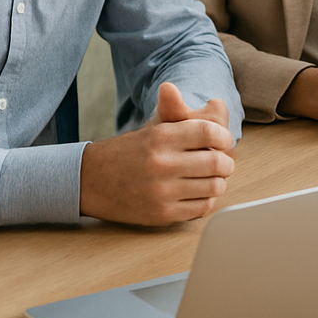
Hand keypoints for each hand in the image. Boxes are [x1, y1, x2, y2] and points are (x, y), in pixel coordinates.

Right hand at [79, 82, 235, 225]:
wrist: (90, 181)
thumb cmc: (129, 151)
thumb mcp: (153, 127)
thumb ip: (184, 114)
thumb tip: (218, 103)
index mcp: (162, 137)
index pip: (210, 133)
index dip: (224, 137)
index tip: (224, 142)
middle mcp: (162, 163)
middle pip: (218, 163)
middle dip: (226, 162)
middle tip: (224, 163)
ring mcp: (162, 191)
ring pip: (214, 187)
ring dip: (219, 182)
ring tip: (213, 178)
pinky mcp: (161, 214)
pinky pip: (202, 208)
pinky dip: (208, 200)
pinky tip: (201, 193)